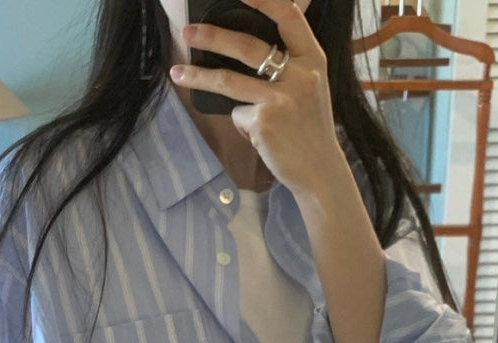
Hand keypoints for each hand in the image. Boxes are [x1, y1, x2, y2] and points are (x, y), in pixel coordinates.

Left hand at [172, 0, 345, 195]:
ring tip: (177, 73)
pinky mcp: (264, 122)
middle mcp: (299, 75)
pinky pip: (238, 115)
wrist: (320, 171)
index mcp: (313, 59)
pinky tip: (259, 136)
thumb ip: (290, 65)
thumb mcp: (310, 88)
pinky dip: (242, 124)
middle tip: (188, 32)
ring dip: (199, 76)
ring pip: (229, 80)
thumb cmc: (309, 129)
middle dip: (213, 36)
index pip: (289, 16)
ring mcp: (281, 99)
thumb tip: (243, 48)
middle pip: (247, 46)